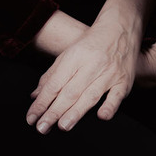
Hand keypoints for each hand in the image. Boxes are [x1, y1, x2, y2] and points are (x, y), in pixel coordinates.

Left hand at [26, 15, 140, 133]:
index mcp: (75, 56)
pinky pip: (117, 95)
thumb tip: (35, 96)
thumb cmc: (92, 43)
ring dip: (76, 112)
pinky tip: (101, 116)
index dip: (42, 102)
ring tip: (63, 126)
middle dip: (55, 111)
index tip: (31, 117)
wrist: (121, 28)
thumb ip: (52, 75)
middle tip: (42, 127)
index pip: (55, 83)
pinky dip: (109, 106)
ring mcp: (109, 73)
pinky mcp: (124, 80)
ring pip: (90, 95)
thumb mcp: (69, 53)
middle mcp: (91, 65)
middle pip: (71, 91)